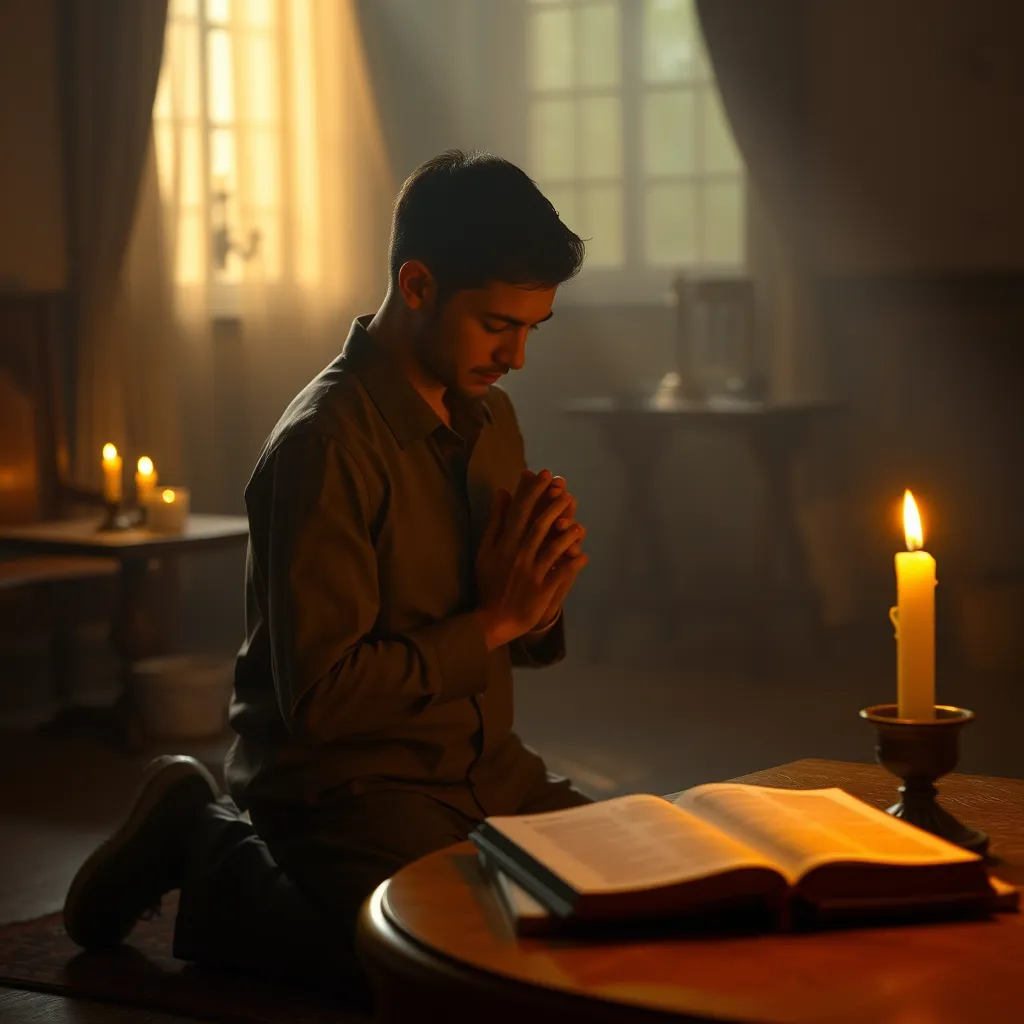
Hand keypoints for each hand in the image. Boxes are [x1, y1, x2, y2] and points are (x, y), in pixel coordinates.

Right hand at [475, 469, 587, 649]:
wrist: (494, 619)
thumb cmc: (490, 582)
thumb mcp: (485, 551)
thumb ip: (494, 522)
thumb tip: (502, 492)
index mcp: (504, 544)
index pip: (520, 512)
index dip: (532, 491)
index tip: (542, 473)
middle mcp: (518, 555)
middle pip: (538, 526)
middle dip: (553, 505)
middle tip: (565, 489)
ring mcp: (531, 573)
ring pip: (552, 549)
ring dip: (566, 533)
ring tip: (577, 521)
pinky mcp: (541, 590)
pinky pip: (560, 574)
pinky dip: (571, 565)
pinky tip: (582, 555)